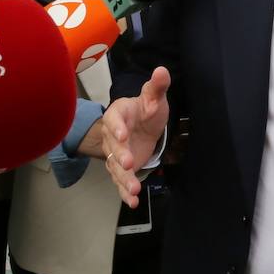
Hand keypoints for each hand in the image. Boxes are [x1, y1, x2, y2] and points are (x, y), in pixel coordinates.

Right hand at [101, 67, 170, 207]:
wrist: (141, 125)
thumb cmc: (145, 109)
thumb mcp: (154, 97)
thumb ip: (157, 86)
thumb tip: (162, 70)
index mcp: (117, 114)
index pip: (114, 120)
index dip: (117, 128)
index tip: (123, 135)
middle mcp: (112, 136)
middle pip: (113, 147)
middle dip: (120, 156)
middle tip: (129, 163)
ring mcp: (115, 154)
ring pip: (116, 168)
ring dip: (124, 179)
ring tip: (134, 191)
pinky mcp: (121, 169)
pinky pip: (121, 181)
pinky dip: (125, 192)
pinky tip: (133, 202)